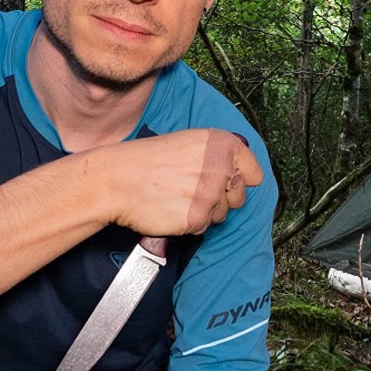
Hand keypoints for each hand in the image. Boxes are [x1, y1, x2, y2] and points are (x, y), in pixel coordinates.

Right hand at [83, 129, 261, 235]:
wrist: (117, 179)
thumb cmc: (147, 160)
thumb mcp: (188, 142)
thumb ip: (216, 155)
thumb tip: (236, 170)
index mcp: (221, 145)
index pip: (253, 171)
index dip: (243, 179)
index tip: (235, 182)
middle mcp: (221, 169)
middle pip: (239, 196)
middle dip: (222, 198)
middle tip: (194, 191)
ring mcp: (211, 195)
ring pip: (222, 214)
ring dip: (205, 211)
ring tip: (178, 198)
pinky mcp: (198, 218)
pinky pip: (204, 227)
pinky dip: (190, 223)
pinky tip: (172, 209)